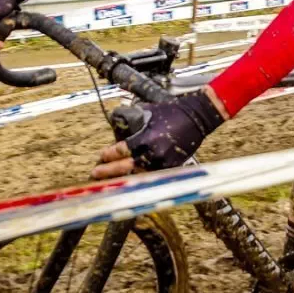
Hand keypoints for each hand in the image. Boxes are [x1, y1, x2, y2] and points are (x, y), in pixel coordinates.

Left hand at [93, 88, 227, 178]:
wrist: (197, 117)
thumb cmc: (172, 112)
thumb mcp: (148, 111)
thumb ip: (132, 119)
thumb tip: (118, 122)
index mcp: (145, 138)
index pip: (121, 151)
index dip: (109, 155)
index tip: (101, 157)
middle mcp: (153, 153)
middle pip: (125, 167)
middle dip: (109, 171)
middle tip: (96, 173)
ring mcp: (163, 162)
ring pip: (137, 175)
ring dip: (123, 177)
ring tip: (110, 180)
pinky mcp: (172, 167)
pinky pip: (152, 176)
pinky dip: (140, 178)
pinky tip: (130, 180)